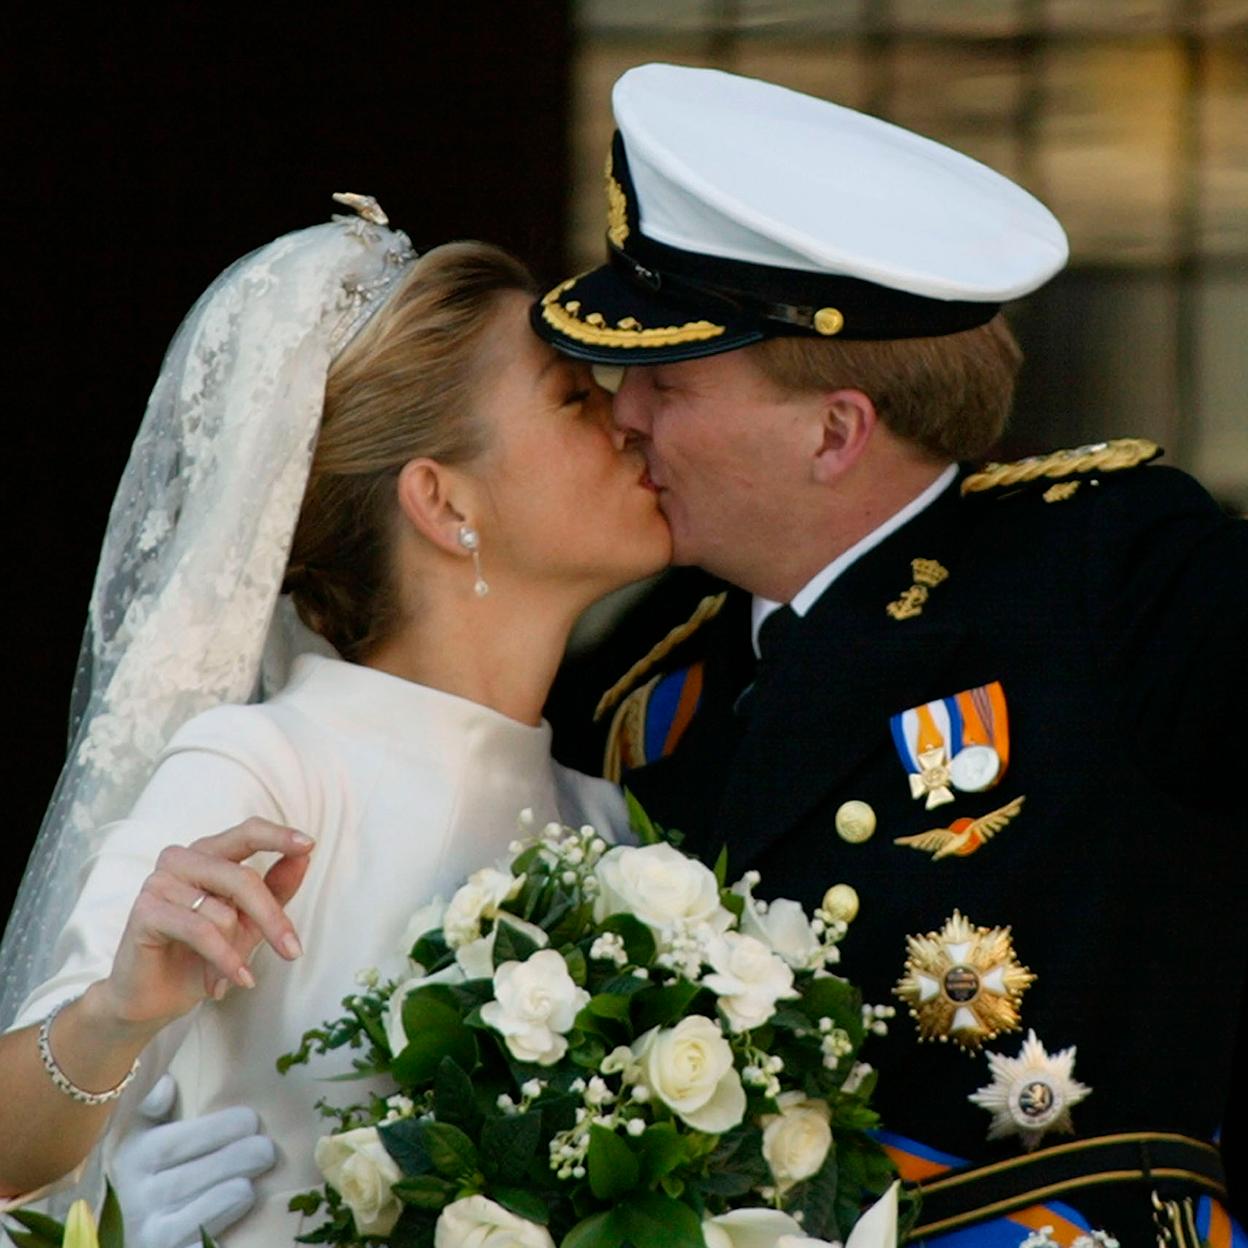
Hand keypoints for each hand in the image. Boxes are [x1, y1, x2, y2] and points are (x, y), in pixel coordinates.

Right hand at [99, 818, 313, 1030]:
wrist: (155, 998)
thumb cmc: (202, 954)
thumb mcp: (249, 921)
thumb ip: (275, 888)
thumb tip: (304, 855)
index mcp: (208, 853)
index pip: (247, 832)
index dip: (278, 836)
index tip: (309, 845)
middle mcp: (181, 859)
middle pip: (242, 878)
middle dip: (271, 919)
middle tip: (293, 952)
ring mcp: (159, 882)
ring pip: (222, 911)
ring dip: (236, 950)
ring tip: (233, 972)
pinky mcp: (145, 911)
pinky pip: (201, 931)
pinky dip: (224, 958)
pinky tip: (235, 980)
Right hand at [113, 1075, 275, 1247]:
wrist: (122, 1235)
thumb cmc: (139, 1176)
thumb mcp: (134, 1139)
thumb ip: (149, 1108)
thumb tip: (167, 1083)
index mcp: (133, 1158)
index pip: (180, 1140)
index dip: (221, 1129)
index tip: (251, 1120)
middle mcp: (139, 1199)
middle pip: (204, 1174)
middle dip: (243, 1157)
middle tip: (266, 1150)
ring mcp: (154, 1236)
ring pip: (214, 1207)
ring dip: (240, 1193)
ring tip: (251, 1182)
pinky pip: (206, 1245)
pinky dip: (223, 1235)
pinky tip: (237, 1218)